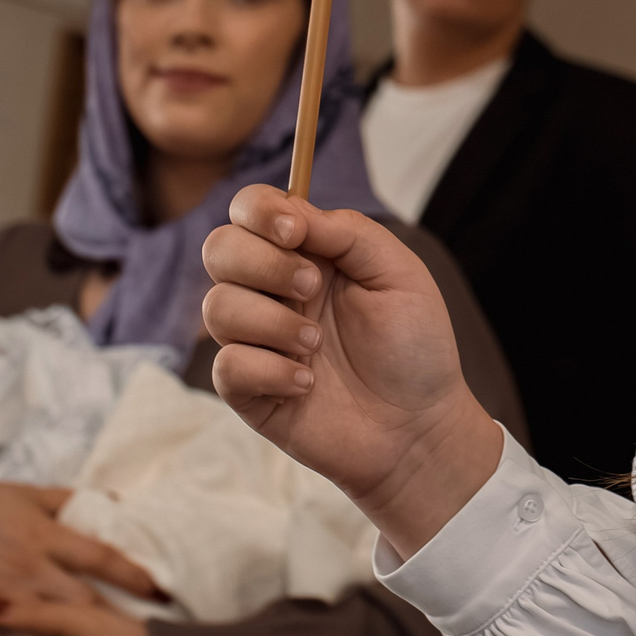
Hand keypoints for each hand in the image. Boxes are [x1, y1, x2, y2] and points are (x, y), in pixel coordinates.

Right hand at [0, 471, 161, 635]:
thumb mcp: (31, 493)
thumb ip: (71, 501)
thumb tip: (115, 500)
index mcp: (47, 535)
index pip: (100, 556)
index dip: (132, 574)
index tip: (161, 593)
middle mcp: (31, 567)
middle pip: (80, 599)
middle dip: (112, 621)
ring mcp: (3, 594)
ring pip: (43, 630)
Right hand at [203, 185, 502, 556]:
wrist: (418, 426)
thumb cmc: (413, 346)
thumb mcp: (397, 272)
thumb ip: (348, 232)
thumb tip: (293, 212)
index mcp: (307, 253)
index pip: (252, 209)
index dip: (260, 211)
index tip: (295, 233)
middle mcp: (272, 289)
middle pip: (220, 248)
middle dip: (263, 264)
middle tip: (313, 289)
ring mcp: (257, 339)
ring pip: (217, 306)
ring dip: (271, 321)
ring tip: (317, 345)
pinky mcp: (248, 388)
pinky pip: (227, 365)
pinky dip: (269, 370)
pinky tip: (307, 383)